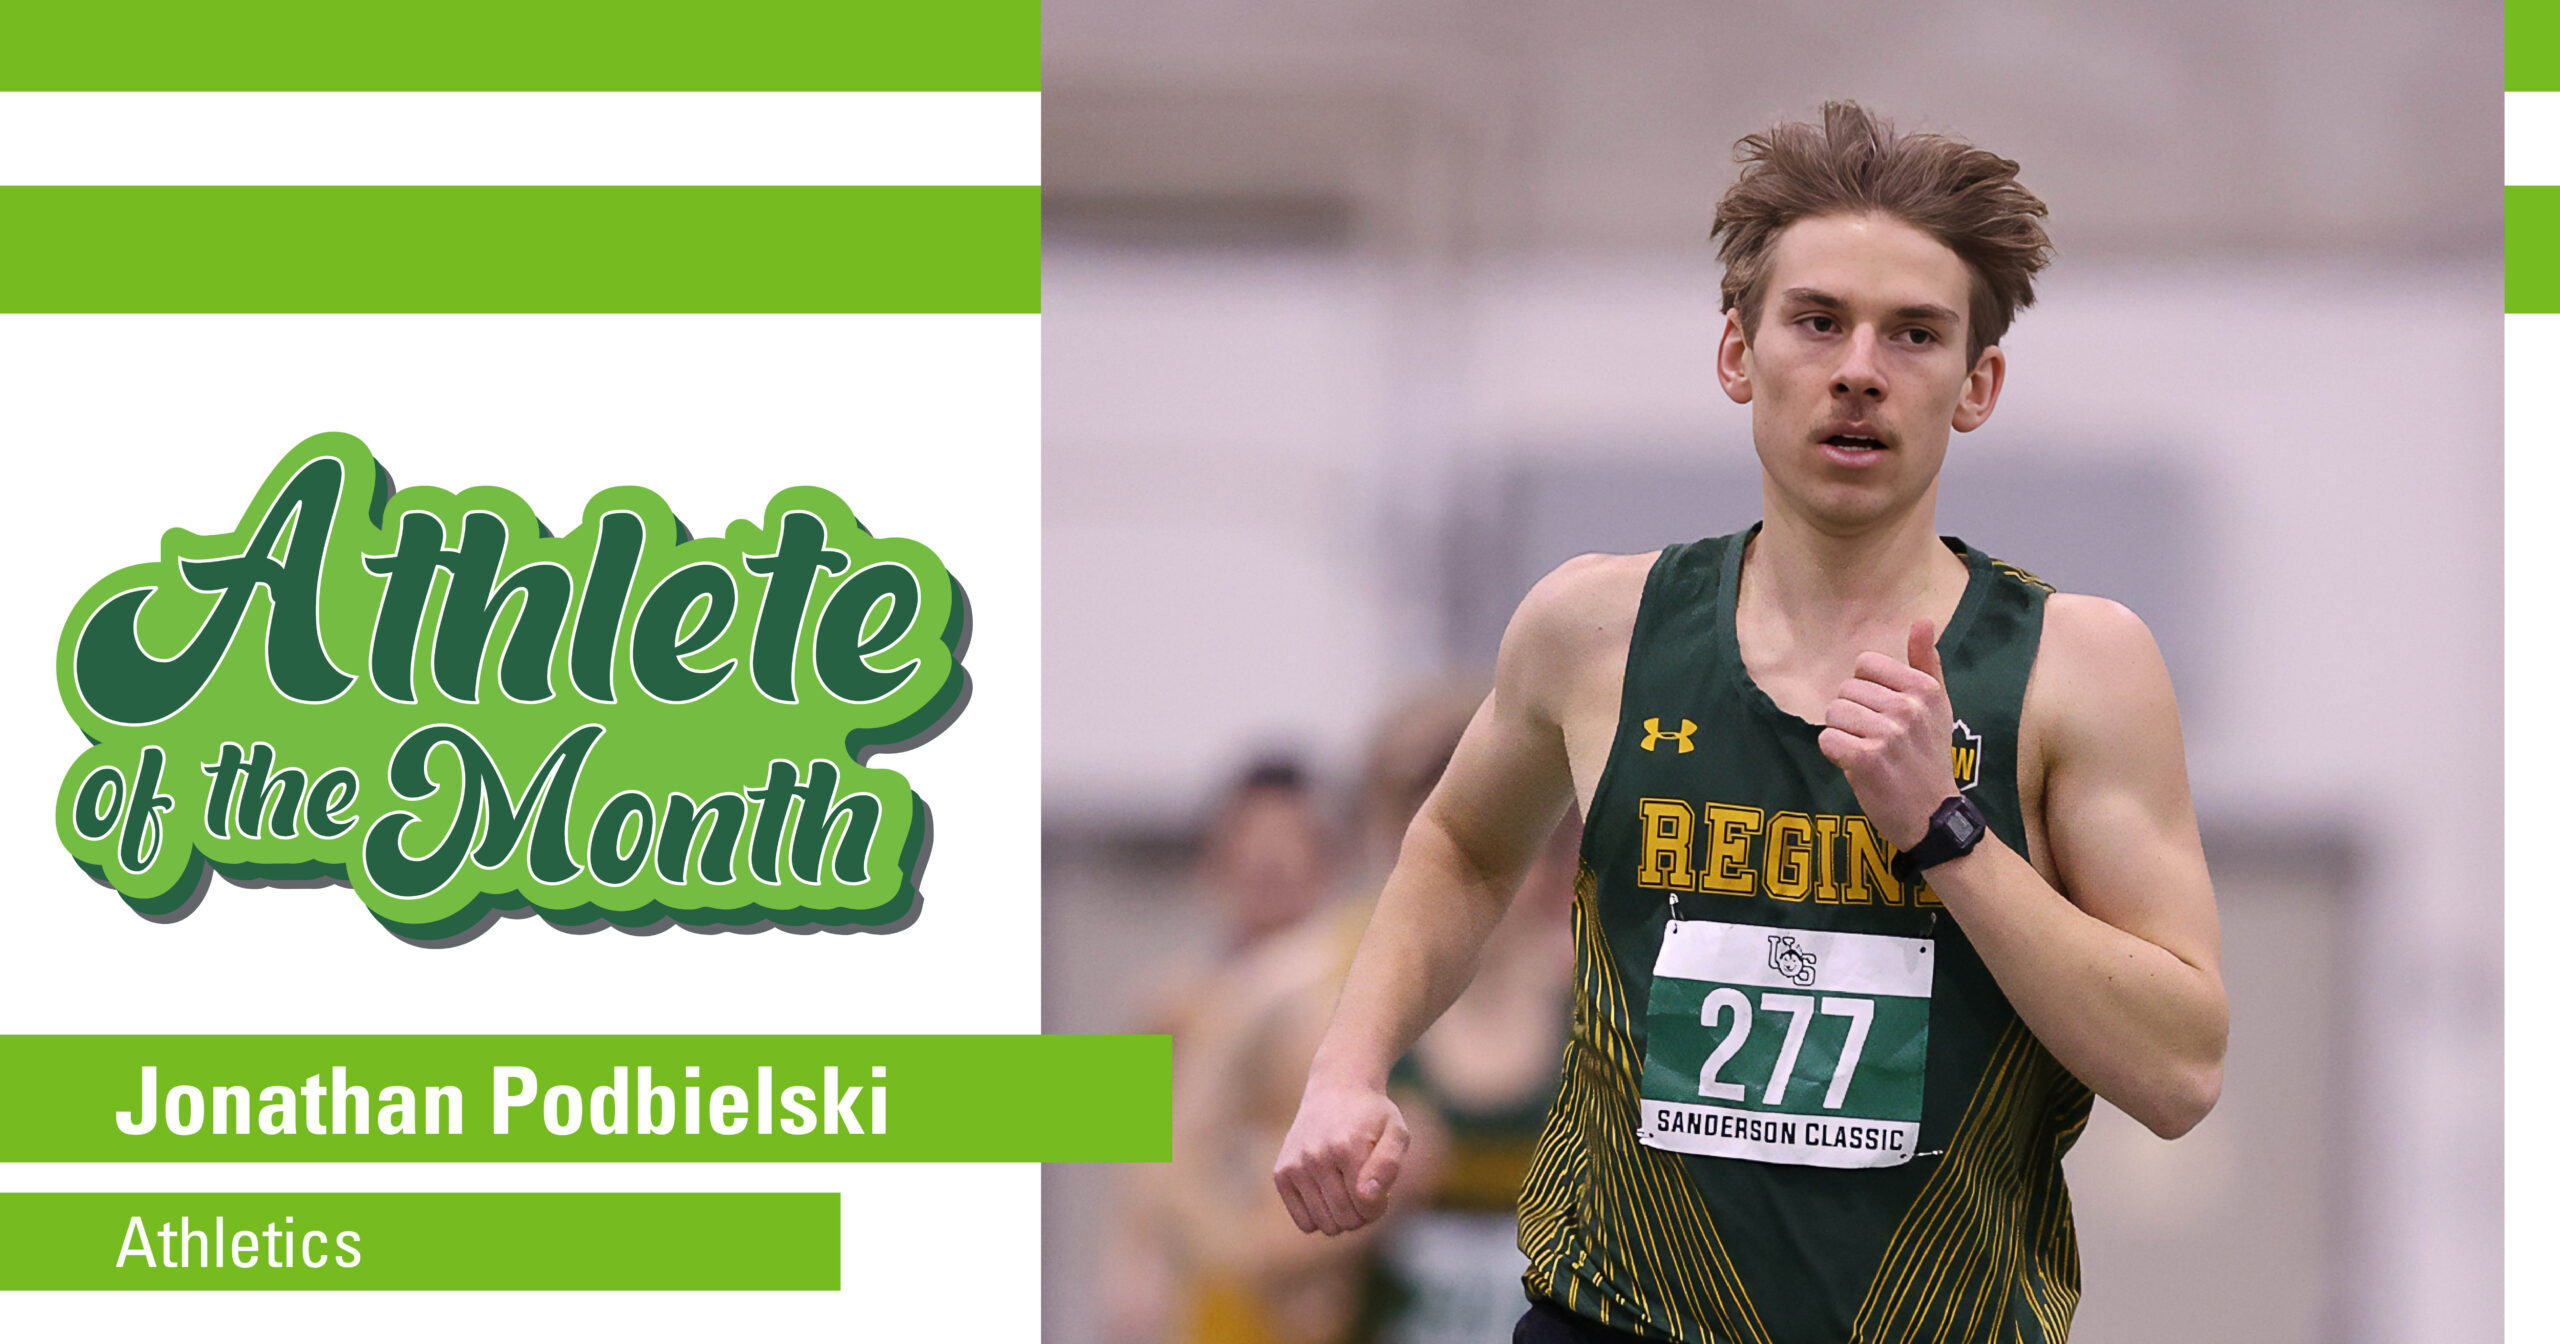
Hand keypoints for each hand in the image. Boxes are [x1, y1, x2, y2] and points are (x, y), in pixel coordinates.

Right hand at [1271, 1080, 1408, 1235]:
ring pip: (1325, 1225)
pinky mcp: (1281, 1173)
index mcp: (1348, 1147)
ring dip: (1341, 1217)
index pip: (1367, 1208)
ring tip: (1346, 1191)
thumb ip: (1389, 1165)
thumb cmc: (1371, 1116)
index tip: (1380, 1188)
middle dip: (1362, 1213)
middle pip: (1346, 1220)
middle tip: (1364, 1190)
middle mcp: (1317, 1157)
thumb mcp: (1396, 1132)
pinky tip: (1326, 1194)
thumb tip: (1368, 1196)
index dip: (1379, 1206)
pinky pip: (1304, 1222)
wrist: (1336, 1089)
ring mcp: (1296, 1166)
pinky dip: (1318, 1216)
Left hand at [1818, 620, 1960, 849]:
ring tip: (1867, 753)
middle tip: (1876, 740)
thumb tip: (1924, 620)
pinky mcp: (1867, 759)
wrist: (1933, 814)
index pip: (1865, 665)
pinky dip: (1835, 754)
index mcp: (1924, 689)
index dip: (1865, 690)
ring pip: (1833, 714)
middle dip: (1852, 716)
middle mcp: (1908, 707)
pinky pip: (1827, 740)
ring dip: (1842, 735)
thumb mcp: (1938, 707)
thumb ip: (1926, 663)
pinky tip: (1856, 766)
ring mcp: (1888, 733)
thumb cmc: (1929, 758)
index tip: (1884, 714)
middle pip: (1845, 691)